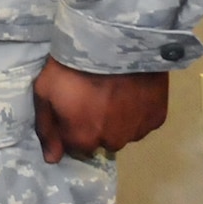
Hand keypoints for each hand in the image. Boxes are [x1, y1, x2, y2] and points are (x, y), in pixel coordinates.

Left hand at [32, 59, 168, 163]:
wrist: (113, 44)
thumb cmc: (72, 67)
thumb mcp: (45, 92)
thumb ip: (46, 129)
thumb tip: (52, 159)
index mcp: (83, 139)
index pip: (75, 144)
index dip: (72, 125)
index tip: (73, 105)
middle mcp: (112, 142)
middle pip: (101, 139)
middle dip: (97, 124)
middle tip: (94, 95)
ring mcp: (137, 131)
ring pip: (124, 132)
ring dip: (118, 119)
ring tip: (114, 90)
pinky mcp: (157, 117)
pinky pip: (144, 120)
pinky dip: (138, 110)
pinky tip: (132, 89)